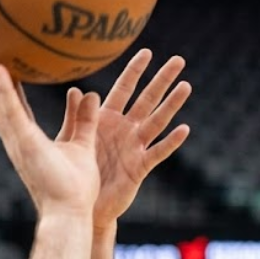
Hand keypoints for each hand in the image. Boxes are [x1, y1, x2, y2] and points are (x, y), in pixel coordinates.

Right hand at [0, 57, 100, 217]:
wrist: (69, 212)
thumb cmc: (75, 188)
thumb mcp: (82, 145)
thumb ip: (83, 120)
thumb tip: (90, 95)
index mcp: (27, 140)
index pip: (12, 107)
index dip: (4, 88)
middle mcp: (16, 139)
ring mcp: (17, 141)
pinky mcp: (25, 142)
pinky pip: (13, 112)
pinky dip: (5, 91)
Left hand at [68, 48, 190, 228]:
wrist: (84, 207)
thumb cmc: (76, 172)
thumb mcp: (72, 141)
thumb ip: (76, 116)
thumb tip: (75, 88)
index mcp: (107, 120)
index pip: (124, 90)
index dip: (134, 72)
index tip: (147, 51)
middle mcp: (125, 130)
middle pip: (147, 100)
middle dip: (162, 80)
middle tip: (179, 60)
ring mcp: (134, 147)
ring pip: (157, 122)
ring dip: (171, 105)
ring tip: (186, 86)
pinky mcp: (139, 168)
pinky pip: (157, 152)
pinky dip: (170, 141)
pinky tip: (183, 129)